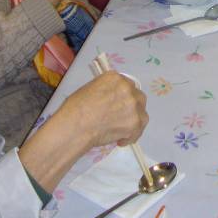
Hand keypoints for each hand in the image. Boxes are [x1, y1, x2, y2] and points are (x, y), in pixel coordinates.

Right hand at [21, 71, 148, 191]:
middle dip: (131, 107)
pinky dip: (131, 136)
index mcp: (115, 78)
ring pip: (142, 113)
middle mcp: (127, 88)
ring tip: (122, 130)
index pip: (126, 84)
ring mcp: (133, 105)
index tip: (118, 104)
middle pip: (138, 97)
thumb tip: (111, 98)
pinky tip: (120, 140)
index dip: (123, 96)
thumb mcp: (90, 89)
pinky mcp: (135, 123)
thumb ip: (106, 90)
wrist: (75, 126)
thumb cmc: (75, 108)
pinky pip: (138, 130)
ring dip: (134, 121)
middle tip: (121, 117)